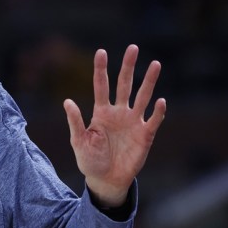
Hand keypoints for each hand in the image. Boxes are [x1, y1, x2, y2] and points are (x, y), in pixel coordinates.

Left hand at [63, 45, 166, 207]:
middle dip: (128, 67)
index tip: (101, 52)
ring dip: (149, 81)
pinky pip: (153, 119)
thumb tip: (67, 101)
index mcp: (101, 112)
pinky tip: (160, 101)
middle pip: (124, 85)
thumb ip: (75, 121)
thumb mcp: (79, 141)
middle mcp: (119, 112)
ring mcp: (133, 122)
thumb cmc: (90, 159)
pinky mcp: (146, 135)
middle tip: (133, 48)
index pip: (101, 86)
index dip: (101, 69)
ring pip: (143, 96)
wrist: (106, 179)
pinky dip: (157, 111)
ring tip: (155, 64)